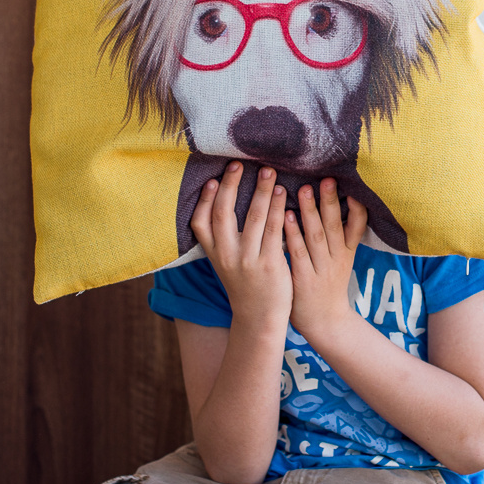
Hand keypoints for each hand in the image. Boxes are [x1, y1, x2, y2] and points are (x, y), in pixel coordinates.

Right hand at [191, 161, 291, 323]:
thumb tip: (224, 204)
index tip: (211, 179)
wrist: (259, 319)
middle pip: (224, 214)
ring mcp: (248, 261)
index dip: (204, 200)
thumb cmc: (246, 286)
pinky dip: (278, 210)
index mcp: (214, 254)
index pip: (200, 223)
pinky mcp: (270, 265)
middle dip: (231, 186)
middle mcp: (227, 256)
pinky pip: (274, 231)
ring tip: (268, 172)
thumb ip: (223, 240)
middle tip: (239, 163)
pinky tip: (283, 195)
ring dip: (260, 191)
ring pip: (253, 218)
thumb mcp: (226, 264)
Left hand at [284, 178, 367, 339]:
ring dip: (310, 212)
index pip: (358, 225)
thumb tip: (336, 201)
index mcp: (347, 251)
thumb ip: (340, 234)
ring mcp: (321, 269)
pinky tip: (285, 217)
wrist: (325, 323)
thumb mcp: (342, 259)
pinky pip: (298, 253)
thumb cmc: (329, 285)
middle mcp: (337, 258)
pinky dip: (293, 234)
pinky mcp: (304, 279)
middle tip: (326, 179)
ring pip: (316, 236)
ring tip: (303, 189)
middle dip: (330, 201)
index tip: (354, 185)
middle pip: (334, 225)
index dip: (357, 206)